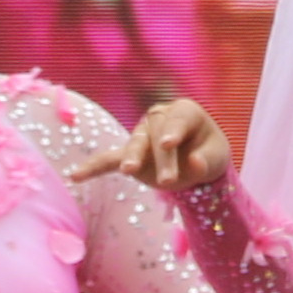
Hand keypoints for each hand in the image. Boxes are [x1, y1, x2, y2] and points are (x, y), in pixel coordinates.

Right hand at [69, 98, 236, 195]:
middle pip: (156, 135)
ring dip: (132, 158)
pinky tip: (75, 176)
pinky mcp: (128, 154)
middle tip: (168, 182)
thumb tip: (195, 164)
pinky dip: (93, 167)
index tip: (168, 143)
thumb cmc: (209, 153)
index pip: (178, 119)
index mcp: (184, 111)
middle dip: (162, 159)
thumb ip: (207, 161)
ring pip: (135, 144)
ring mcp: (141, 134)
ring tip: (129, 170)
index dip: (173, 131)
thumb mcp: (217, 157)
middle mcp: (159, 117)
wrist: (198, 161)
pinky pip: (109, 159)